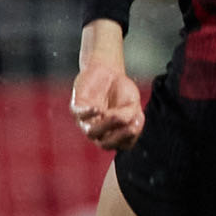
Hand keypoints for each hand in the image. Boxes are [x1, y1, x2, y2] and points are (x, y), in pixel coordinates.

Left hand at [69, 19, 144, 152]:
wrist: (108, 71)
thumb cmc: (121, 91)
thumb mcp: (132, 102)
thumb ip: (131, 115)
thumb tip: (124, 123)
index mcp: (114, 134)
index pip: (123, 144)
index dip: (130, 136)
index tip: (138, 119)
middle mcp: (98, 132)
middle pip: (105, 144)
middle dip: (117, 136)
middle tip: (126, 121)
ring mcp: (86, 121)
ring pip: (91, 132)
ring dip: (104, 125)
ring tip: (114, 114)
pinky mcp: (76, 107)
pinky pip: (79, 115)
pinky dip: (88, 114)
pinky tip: (97, 109)